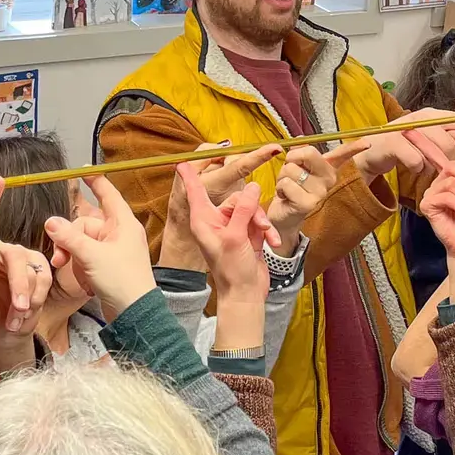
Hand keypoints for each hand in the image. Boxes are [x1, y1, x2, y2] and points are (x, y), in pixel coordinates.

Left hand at [0, 178, 51, 343]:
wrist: (3, 334)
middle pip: (14, 257)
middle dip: (18, 286)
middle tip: (18, 310)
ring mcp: (22, 260)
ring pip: (32, 272)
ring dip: (26, 300)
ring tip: (15, 317)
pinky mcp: (39, 271)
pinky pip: (44, 280)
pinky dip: (36, 300)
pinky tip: (25, 312)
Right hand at [46, 176, 154, 320]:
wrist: (134, 313)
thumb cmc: (123, 282)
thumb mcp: (91, 256)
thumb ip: (69, 238)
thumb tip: (51, 222)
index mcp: (123, 224)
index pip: (108, 194)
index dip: (95, 181)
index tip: (83, 170)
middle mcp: (119, 233)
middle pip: (84, 224)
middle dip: (69, 239)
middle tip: (60, 258)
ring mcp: (113, 250)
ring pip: (81, 242)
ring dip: (72, 256)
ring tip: (68, 270)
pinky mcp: (107, 266)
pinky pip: (86, 258)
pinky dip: (81, 268)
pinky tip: (85, 282)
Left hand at [161, 142, 282, 271]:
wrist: (245, 294)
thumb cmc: (231, 270)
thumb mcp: (236, 237)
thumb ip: (244, 209)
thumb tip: (252, 186)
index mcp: (203, 220)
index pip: (196, 192)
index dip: (191, 176)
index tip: (183, 161)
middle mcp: (216, 220)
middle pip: (235, 197)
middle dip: (251, 209)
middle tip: (260, 225)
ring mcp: (232, 226)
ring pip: (250, 207)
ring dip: (261, 221)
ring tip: (267, 235)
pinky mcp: (247, 232)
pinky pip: (258, 219)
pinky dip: (267, 230)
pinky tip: (271, 242)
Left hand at [265, 144, 358, 253]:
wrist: (283, 217)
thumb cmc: (290, 189)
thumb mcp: (295, 168)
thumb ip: (300, 152)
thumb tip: (300, 140)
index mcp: (327, 169)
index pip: (343, 155)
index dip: (355, 147)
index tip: (368, 144)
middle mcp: (329, 180)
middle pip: (308, 153)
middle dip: (291, 159)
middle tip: (291, 173)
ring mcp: (320, 192)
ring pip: (292, 169)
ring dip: (282, 178)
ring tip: (287, 189)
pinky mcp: (308, 203)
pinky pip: (287, 183)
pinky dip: (280, 189)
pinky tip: (286, 198)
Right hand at [354, 110, 454, 179]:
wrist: (372, 152)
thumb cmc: (402, 146)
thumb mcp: (425, 140)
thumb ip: (444, 137)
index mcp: (430, 116)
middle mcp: (420, 118)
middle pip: (448, 141)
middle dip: (450, 160)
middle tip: (447, 171)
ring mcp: (406, 129)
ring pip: (434, 152)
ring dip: (433, 165)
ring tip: (428, 168)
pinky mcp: (393, 143)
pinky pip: (417, 161)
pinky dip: (418, 168)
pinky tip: (414, 168)